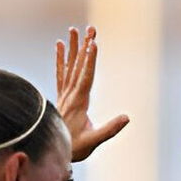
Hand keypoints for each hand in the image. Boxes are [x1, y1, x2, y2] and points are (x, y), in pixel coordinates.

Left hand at [56, 26, 129, 161]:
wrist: (53, 150)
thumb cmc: (75, 147)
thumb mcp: (94, 141)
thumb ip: (110, 129)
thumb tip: (127, 117)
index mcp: (78, 103)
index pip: (86, 77)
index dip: (90, 60)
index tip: (93, 44)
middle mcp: (70, 94)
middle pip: (78, 66)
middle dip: (85, 47)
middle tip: (90, 29)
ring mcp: (65, 94)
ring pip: (69, 66)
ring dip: (73, 48)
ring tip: (74, 30)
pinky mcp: (62, 96)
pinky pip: (61, 73)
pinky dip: (61, 59)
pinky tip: (60, 45)